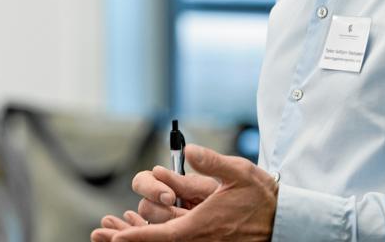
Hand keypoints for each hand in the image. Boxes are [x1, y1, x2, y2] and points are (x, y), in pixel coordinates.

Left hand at [90, 144, 277, 241]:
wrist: (283, 219)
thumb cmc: (261, 196)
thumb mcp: (239, 173)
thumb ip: (212, 162)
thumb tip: (191, 151)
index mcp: (203, 226)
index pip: (162, 236)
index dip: (137, 237)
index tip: (115, 239)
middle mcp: (201, 240)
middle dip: (129, 240)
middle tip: (101, 235)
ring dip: (140, 238)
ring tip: (112, 233)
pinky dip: (155, 237)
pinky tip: (142, 230)